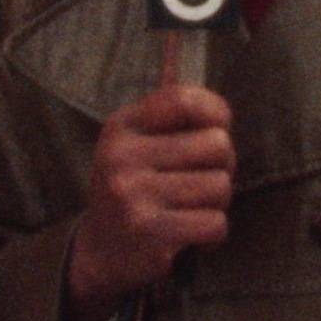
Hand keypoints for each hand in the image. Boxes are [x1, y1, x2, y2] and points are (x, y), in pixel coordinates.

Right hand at [64, 83, 234, 320]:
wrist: (97, 251)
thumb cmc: (130, 186)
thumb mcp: (133, 140)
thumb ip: (164, 110)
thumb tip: (176, 69)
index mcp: (122, 127)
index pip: (183, 99)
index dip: (216, 111)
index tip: (218, 127)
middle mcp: (123, 158)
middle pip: (217, 145)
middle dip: (223, 164)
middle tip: (204, 177)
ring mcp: (135, 198)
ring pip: (220, 187)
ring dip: (217, 202)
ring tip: (194, 207)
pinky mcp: (151, 236)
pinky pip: (215, 224)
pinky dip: (212, 233)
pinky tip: (192, 233)